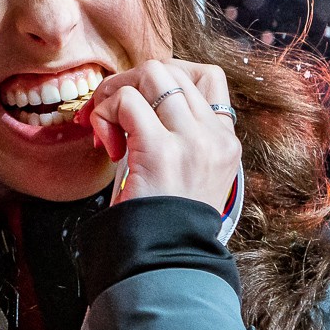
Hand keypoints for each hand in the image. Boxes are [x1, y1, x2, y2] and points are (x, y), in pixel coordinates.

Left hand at [75, 59, 240, 213]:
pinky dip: (106, 112)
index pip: (208, 77)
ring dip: (116, 92)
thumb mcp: (189, 175)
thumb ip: (178, 136)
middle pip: (172, 69)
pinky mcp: (161, 149)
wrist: (164, 261)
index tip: (143, 101)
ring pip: (151, 74)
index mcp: (225, 141)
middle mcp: (214, 136)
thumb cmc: (164, 221)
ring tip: (106, 124)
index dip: (168, 77)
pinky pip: (128, 102)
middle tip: (111, 111)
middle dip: (132, 80)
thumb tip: (137, 98)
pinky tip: (105, 143)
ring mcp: (191, 140)